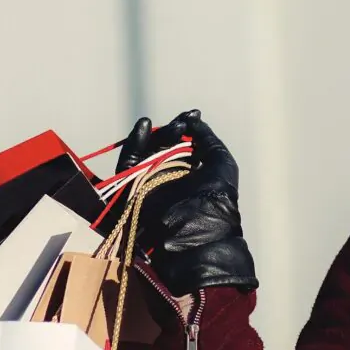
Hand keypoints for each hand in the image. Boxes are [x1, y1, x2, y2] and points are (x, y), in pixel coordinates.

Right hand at [112, 110, 257, 294]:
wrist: (197, 233)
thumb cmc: (217, 199)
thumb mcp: (221, 164)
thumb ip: (208, 139)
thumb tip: (194, 120)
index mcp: (191, 174)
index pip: (183, 144)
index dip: (186, 127)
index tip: (192, 115)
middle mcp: (169, 178)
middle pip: (163, 145)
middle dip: (173, 130)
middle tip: (182, 125)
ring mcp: (150, 183)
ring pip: (147, 151)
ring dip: (158, 135)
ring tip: (171, 128)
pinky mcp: (132, 189)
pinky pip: (128, 164)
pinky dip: (134, 144)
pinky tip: (144, 125)